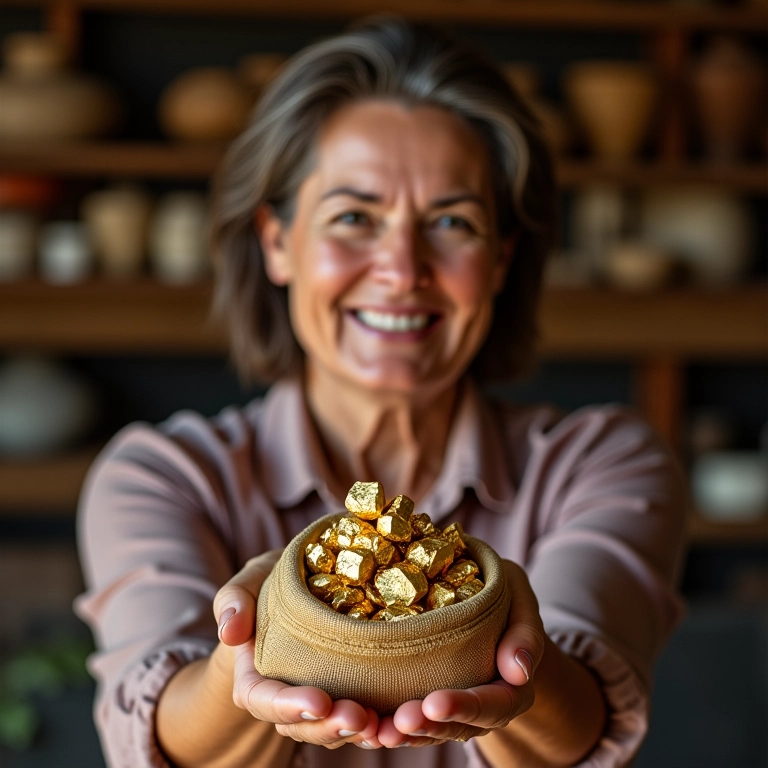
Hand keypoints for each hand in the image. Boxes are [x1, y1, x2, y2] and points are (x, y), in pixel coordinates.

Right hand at [212, 551, 381, 749]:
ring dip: (356, 733)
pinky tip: (394, 723)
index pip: (263, 700)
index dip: (288, 706)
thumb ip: (233, 600)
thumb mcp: (248, 582)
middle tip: (359, 717)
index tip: (318, 701)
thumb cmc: (267, 585)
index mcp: (253, 677)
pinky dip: (375, 727)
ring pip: (331, 730)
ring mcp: (315, 703)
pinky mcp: (344, 698)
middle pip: (302, 725)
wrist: (297, 589)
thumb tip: (230, 632)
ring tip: (381, 725)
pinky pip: (357, 722)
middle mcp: (284, 699)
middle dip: (329, 727)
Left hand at [376, 559, 545, 747]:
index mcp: (513, 687)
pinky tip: (370, 729)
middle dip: (429, 725)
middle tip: (401, 720)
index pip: (494, 704)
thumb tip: (519, 670)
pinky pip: (413, 725)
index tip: (435, 702)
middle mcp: (485, 708)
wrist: (488, 605)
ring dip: (406, 734)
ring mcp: (456, 712)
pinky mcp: (430, 706)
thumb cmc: (505, 595)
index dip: (464, 706)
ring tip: (380, 732)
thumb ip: (526, 631)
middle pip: (459, 726)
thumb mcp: (521, 599)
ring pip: (432, 732)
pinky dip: (393, 728)